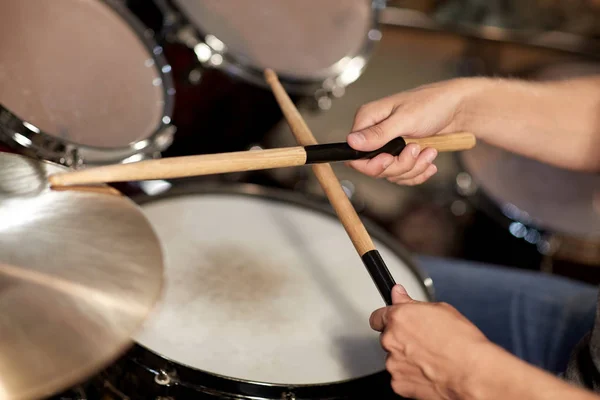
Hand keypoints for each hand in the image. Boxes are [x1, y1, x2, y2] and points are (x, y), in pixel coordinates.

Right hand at [346, 79, 476, 184]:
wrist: (458, 108)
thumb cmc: (433, 103)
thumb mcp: (405, 118)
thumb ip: (378, 133)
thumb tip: (352, 141)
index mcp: (368, 120)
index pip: (355, 153)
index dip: (371, 163)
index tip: (390, 159)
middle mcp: (375, 134)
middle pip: (375, 168)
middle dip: (400, 165)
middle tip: (416, 149)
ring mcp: (389, 146)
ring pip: (392, 173)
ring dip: (414, 167)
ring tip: (429, 151)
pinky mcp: (402, 155)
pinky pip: (405, 175)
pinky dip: (420, 171)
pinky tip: (430, 159)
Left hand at [370, 285, 490, 399]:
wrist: (473, 375)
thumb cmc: (462, 344)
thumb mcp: (441, 310)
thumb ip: (411, 302)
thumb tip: (399, 294)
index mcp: (398, 318)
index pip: (378, 316)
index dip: (387, 319)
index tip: (394, 322)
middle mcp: (391, 340)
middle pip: (387, 338)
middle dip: (401, 340)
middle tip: (423, 342)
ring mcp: (393, 364)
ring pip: (394, 359)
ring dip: (406, 359)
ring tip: (430, 359)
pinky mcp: (399, 384)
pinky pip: (400, 377)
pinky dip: (410, 376)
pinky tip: (428, 372)